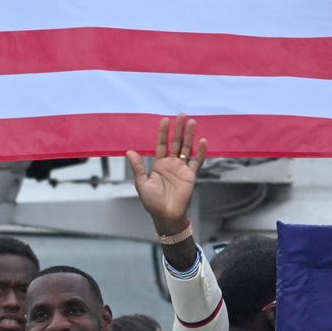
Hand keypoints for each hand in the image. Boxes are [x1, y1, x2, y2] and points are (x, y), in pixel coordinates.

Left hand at [125, 115, 205, 238]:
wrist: (166, 215)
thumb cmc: (152, 202)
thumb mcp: (142, 183)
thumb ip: (138, 167)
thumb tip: (129, 151)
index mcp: (159, 164)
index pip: (161, 144)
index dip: (163, 132)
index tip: (165, 119)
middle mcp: (171, 164)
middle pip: (176, 142)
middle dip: (178, 129)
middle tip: (181, 115)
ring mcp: (182, 169)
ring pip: (186, 148)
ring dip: (189, 136)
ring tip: (192, 122)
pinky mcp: (191, 176)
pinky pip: (196, 162)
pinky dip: (200, 152)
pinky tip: (202, 141)